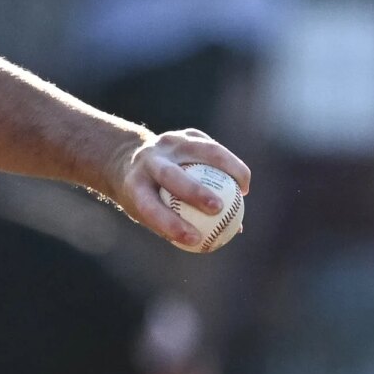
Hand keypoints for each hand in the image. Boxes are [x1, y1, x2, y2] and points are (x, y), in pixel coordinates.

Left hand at [105, 129, 250, 249]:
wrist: (130, 159)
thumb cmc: (146, 197)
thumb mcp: (152, 215)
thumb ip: (184, 226)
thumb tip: (225, 236)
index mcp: (134, 185)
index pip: (150, 207)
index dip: (171, 224)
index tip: (196, 239)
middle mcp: (148, 161)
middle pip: (171, 175)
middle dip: (195, 191)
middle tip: (218, 208)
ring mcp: (167, 143)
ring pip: (200, 150)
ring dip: (226, 168)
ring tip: (243, 189)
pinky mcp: (185, 134)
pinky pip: (212, 147)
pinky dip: (229, 162)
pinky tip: (240, 180)